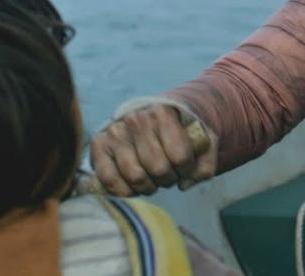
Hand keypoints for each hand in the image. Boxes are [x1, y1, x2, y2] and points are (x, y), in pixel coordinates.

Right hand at [90, 103, 216, 195]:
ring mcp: (115, 131)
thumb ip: (206, 162)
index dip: (187, 170)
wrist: (151, 120)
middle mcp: (136, 118)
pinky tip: (133, 186)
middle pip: (158, 169)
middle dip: (167, 179)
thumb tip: (185, 183)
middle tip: (167, 175)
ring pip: (135, 176)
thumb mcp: (201, 140)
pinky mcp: (98, 145)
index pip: (180, 157)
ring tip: (152, 180)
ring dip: (148, 187)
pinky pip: (109, 179)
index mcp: (163, 113)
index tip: (185, 167)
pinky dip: (124, 191)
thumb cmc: (178, 134)